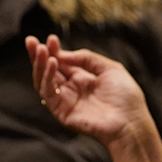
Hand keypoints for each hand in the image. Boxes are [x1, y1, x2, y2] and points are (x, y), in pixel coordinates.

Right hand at [26, 34, 150, 144]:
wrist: (130, 123)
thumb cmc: (126, 97)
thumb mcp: (110, 68)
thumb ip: (87, 58)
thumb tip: (62, 54)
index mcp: (83, 79)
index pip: (62, 63)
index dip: (55, 50)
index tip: (51, 38)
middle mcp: (71, 89)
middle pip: (48, 71)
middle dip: (39, 55)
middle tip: (31, 41)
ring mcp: (65, 101)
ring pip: (44, 81)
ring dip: (40, 64)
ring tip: (41, 50)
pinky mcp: (61, 112)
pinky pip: (48, 93)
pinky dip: (47, 77)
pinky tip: (53, 63)